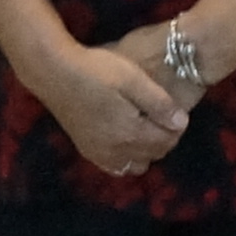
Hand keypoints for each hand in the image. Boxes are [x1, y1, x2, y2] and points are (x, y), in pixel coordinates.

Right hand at [43, 40, 191, 176]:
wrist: (54, 72)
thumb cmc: (96, 69)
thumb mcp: (133, 78)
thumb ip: (159, 103)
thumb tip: (181, 123)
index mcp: (129, 134)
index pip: (165, 141)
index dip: (176, 127)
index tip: (177, 110)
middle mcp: (114, 151)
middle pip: (153, 154)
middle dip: (164, 138)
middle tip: (163, 115)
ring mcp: (98, 153)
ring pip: (134, 164)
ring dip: (146, 149)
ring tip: (144, 123)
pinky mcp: (86, 150)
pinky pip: (115, 166)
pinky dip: (126, 156)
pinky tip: (124, 135)